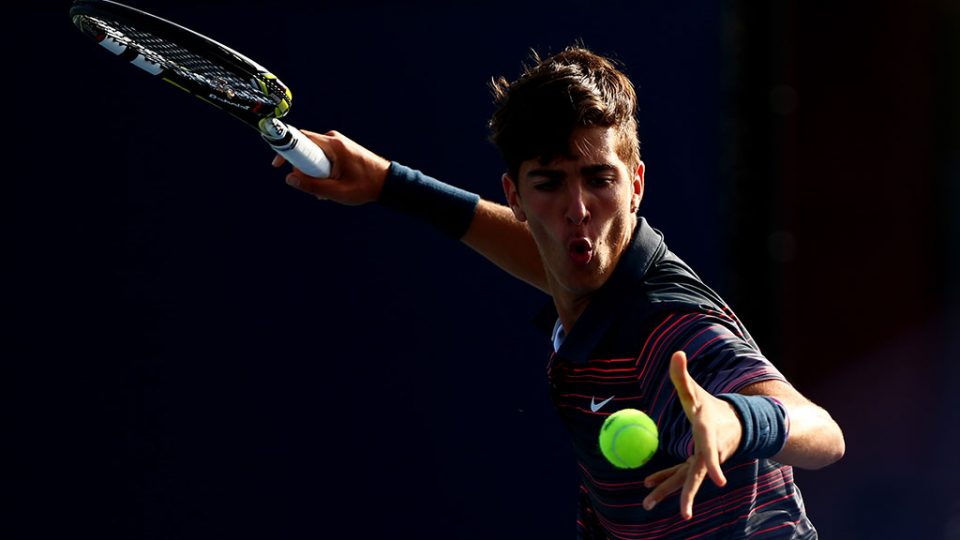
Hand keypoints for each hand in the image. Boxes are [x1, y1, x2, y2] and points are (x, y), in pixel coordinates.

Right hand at [273, 129, 390, 205]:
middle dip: (301, 167)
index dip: (285, 149)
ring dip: (312, 171)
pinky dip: (321, 169)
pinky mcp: (341, 149)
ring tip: (324, 190)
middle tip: (306, 185)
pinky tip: (329, 185)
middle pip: (305, 147)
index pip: (301, 138)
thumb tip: (289, 178)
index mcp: (333, 145)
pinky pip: (322, 156)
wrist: (388, 182)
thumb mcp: (337, 191)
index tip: (277, 163)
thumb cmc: (366, 186)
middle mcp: (334, 139)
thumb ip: (312, 186)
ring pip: (314, 154)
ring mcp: (338, 143)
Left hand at [642, 351, 742, 519]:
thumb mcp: (696, 391)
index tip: (719, 481)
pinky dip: (666, 481)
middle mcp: (707, 453)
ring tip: (647, 504)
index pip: (710, 451)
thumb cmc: (712, 406)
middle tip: (685, 513)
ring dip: (667, 492)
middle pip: (696, 475)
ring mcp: (703, 462)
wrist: (736, 423)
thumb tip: (676, 352)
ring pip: (686, 480)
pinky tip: (650, 487)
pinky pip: (681, 475)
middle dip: (688, 493)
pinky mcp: (697, 465)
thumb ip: (683, 375)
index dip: (713, 464)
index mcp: (708, 435)